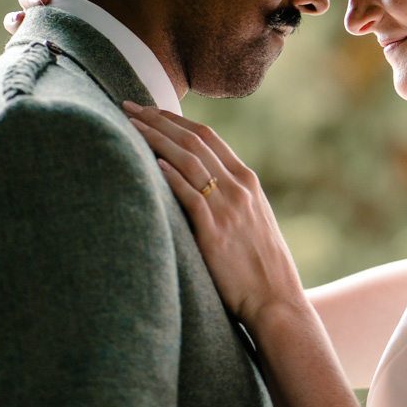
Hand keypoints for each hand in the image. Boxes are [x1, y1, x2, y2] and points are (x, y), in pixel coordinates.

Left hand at [121, 102, 305, 327]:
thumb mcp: (253, 220)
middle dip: (159, 119)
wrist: (277, 301)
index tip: (150, 109)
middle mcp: (240, 188)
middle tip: (129, 106)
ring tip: (130, 125)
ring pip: (189, 161)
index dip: (176, 118)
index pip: (209, 135)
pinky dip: (171, 176)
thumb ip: (230, 197)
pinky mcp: (216, 233)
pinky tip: (152, 163)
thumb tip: (200, 184)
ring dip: (157, 139)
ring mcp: (229, 209)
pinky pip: (191, 196)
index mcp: (248, 181)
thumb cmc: (260, 266)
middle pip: (195, 140)